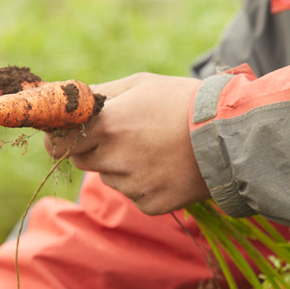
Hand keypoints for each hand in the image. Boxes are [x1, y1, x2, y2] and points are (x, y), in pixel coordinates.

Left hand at [44, 73, 211, 214]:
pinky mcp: (151, 204)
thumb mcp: (141, 84)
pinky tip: (167, 168)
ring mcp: (134, 186)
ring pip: (112, 178)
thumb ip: (98, 94)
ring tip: (157, 150)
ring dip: (123, 166)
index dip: (60, 139)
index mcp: (108, 126)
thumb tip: (66, 101)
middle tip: (127, 136)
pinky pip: (135, 195)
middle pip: (84, 161)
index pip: (59, 143)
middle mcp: (116, 159)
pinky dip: (145, 184)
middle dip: (97, 149)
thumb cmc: (184, 102)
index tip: (65, 136)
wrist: (230, 135)